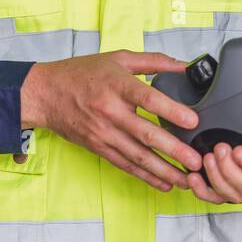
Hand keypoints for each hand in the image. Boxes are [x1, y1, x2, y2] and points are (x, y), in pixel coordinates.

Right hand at [20, 50, 202, 191]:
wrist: (45, 94)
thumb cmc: (83, 74)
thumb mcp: (118, 58)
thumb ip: (154, 62)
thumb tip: (186, 67)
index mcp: (117, 85)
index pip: (147, 99)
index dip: (171, 110)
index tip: (193, 121)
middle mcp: (110, 112)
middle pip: (145, 134)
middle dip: (173, 151)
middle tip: (196, 161)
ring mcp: (103, 133)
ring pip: (137, 156)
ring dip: (164, 170)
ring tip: (187, 180)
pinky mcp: (98, 148)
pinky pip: (125, 165)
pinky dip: (145, 176)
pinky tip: (164, 183)